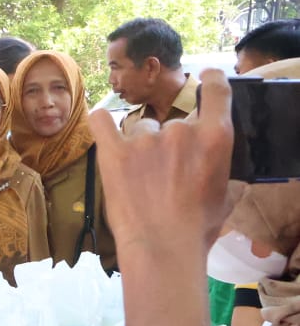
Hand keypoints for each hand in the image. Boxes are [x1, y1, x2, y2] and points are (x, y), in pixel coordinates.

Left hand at [88, 68, 233, 264]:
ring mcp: (146, 139)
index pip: (216, 91)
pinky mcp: (114, 151)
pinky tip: (100, 121)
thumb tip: (225, 171)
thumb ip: (223, 171)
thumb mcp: (225, 197)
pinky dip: (101, 121)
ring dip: (139, 144)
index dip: (210, 80)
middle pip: (172, 123)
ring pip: (141, 128)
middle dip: (167, 143)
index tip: (205, 78)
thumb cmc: (198, 228)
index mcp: (215, 138)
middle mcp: (181, 130)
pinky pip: (101, 122)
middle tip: (164, 174)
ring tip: (139, 177)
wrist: (163, 247)